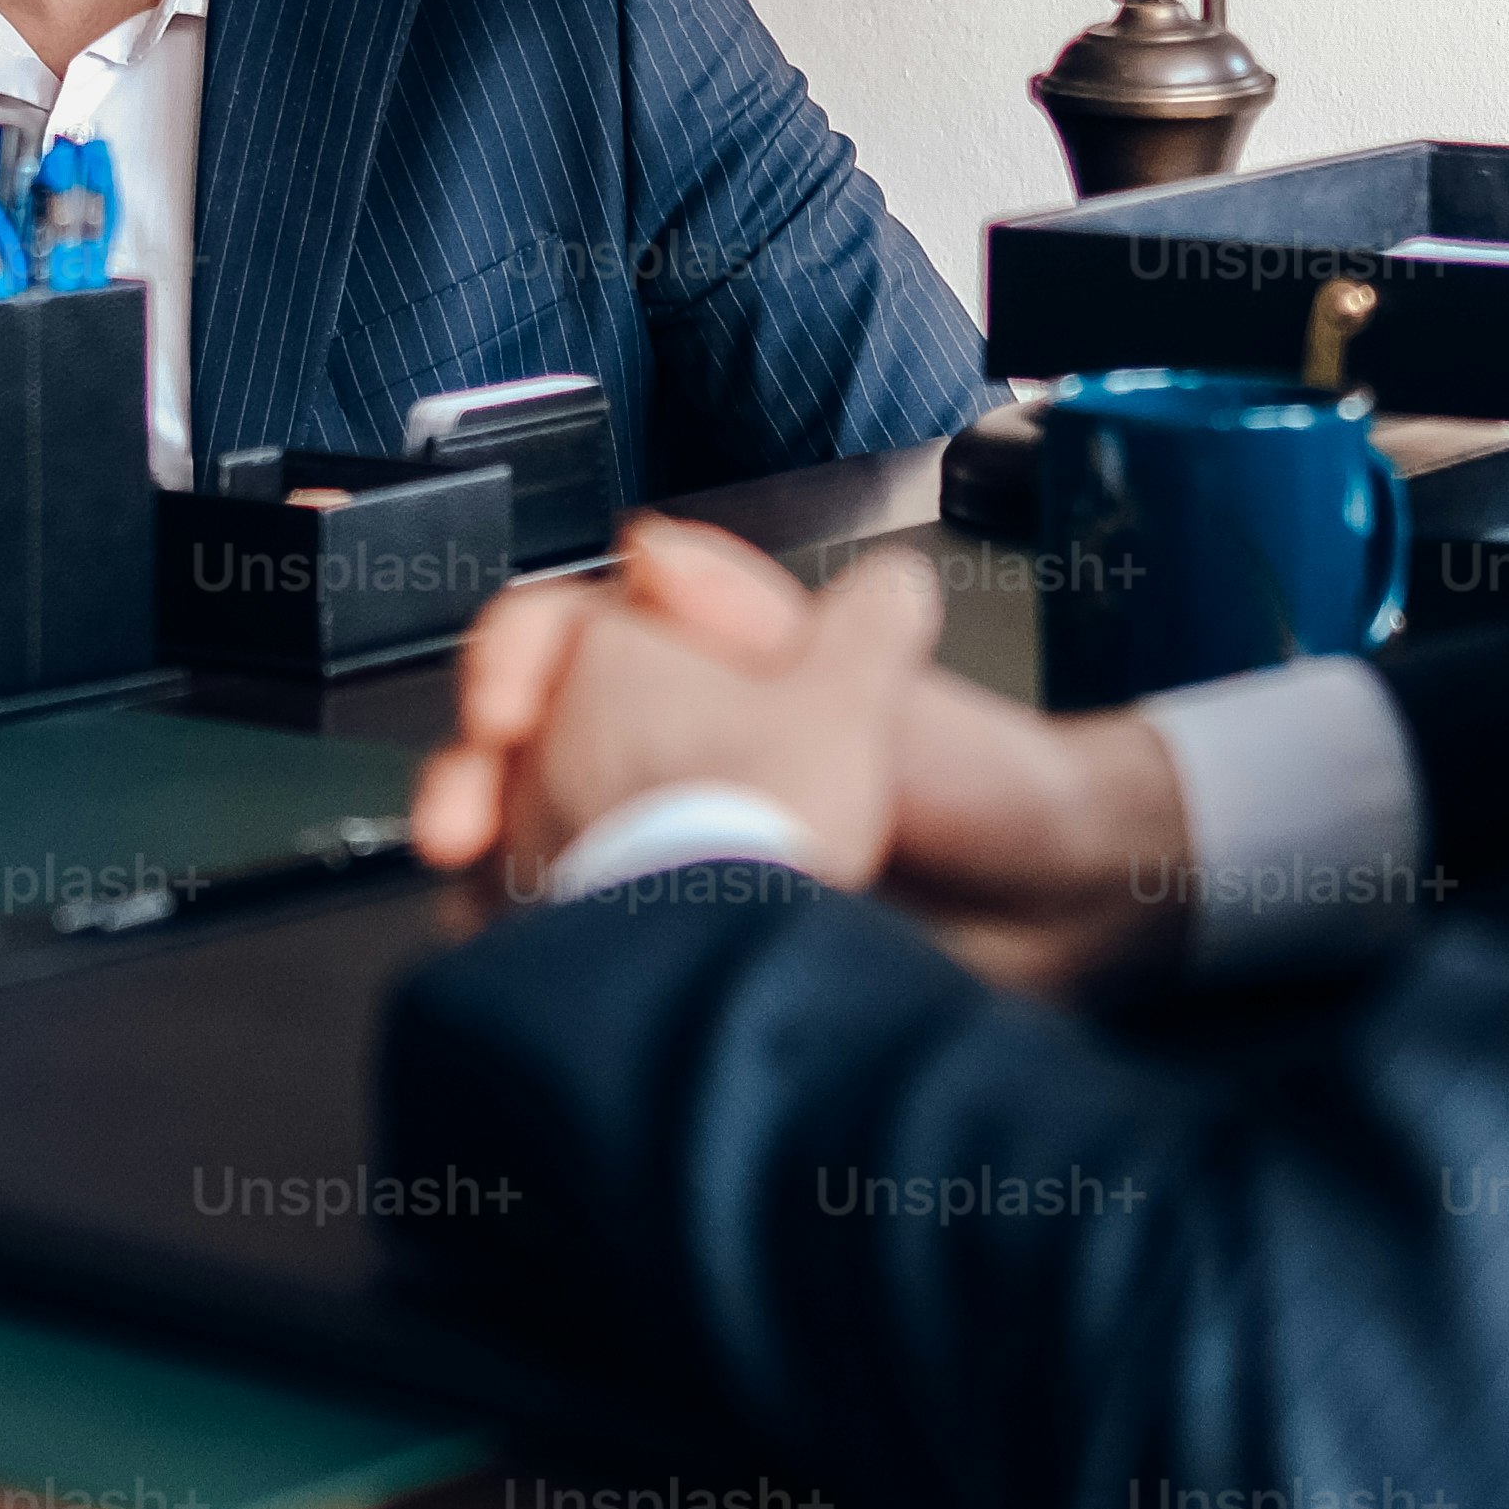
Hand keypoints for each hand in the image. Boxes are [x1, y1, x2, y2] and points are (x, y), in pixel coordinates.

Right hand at [421, 516, 1200, 998]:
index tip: (503, 707)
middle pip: (517, 752)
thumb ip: (765, 618)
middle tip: (462, 821)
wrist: (1046, 919)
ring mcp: (663, 856)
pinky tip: (517, 959)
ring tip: (481, 906)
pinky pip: (573, 943)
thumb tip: (645, 549)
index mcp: (702, 680)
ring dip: (488, 872)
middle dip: (470, 780)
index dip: (513, 663)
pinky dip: (535, 950)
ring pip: (525, 850)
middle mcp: (666, 760)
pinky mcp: (674, 946)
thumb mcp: (876, 679)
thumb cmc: (981, 783)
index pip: (560, 641)